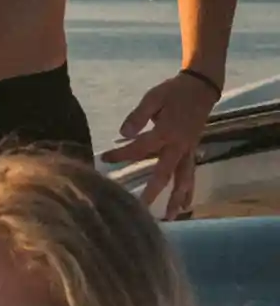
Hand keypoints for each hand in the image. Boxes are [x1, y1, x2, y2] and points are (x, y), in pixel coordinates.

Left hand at [102, 68, 215, 217]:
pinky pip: (191, 174)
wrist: (201, 87)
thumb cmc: (174, 91)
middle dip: (151, 193)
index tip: (104, 159)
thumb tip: (123, 132)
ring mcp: (187, 151)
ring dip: (176, 199)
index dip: (121, 154)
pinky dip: (189, 191)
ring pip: (183, 179)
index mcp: (166, 132)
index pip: (140, 148)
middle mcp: (178, 146)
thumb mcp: (154, 97)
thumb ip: (139, 116)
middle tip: (139, 211)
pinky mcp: (192, 152)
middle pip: (164, 174)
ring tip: (169, 218)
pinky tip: (186, 207)